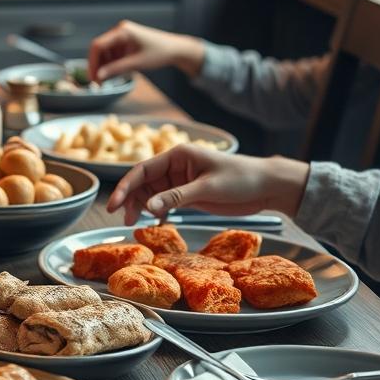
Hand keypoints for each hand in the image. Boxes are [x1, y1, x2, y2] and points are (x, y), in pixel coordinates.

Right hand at [87, 20, 205, 81]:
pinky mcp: (125, 41)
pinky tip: (115, 73)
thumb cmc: (159, 53)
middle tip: (97, 83)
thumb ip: (116, 69)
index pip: (98, 45)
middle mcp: (120, 30)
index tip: (92, 78)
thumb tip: (99, 76)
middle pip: (100, 48)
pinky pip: (113, 52)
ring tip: (107, 81)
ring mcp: (122, 35)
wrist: (175, 49)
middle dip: (97, 66)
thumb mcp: (136, 63)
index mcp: (122, 31)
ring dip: (104, 66)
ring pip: (105, 52)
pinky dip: (112, 63)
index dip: (92, 62)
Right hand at [105, 144, 310, 224]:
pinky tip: (155, 224)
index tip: (113, 205)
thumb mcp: (207, 188)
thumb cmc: (241, 179)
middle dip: (131, 200)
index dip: (125, 187)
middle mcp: (175, 167)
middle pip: (142, 183)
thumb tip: (148, 208)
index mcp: (177, 155)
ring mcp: (180, 181)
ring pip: (151, 194)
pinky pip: (164, 203)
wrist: (267, 187)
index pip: (142, 170)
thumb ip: (176, 197)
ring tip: (136, 224)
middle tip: (125, 220)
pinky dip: (156, 212)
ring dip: (141, 208)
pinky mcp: (188, 195)